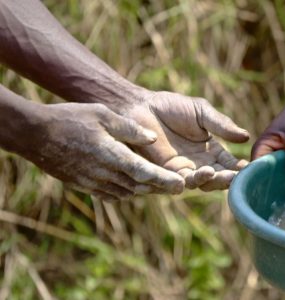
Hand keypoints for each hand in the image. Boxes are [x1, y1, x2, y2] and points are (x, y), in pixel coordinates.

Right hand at [26, 103, 184, 200]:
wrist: (34, 134)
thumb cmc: (70, 119)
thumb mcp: (102, 115)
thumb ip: (129, 128)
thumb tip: (152, 138)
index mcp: (113, 156)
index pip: (145, 173)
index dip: (165, 180)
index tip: (183, 186)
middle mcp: (105, 174)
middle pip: (139, 186)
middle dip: (159, 187)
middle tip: (178, 187)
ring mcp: (93, 182)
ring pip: (126, 192)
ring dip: (143, 190)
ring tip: (159, 186)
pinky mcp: (83, 185)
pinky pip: (110, 194)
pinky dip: (124, 191)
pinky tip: (131, 186)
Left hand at [122, 91, 248, 190]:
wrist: (140, 107)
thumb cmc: (171, 106)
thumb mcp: (202, 112)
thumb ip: (222, 125)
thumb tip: (246, 136)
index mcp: (211, 151)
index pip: (229, 164)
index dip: (239, 168)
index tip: (249, 167)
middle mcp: (199, 165)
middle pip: (217, 178)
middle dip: (225, 178)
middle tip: (233, 175)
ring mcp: (180, 171)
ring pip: (198, 183)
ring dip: (206, 181)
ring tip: (212, 172)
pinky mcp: (161, 173)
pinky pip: (174, 183)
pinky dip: (183, 183)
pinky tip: (190, 178)